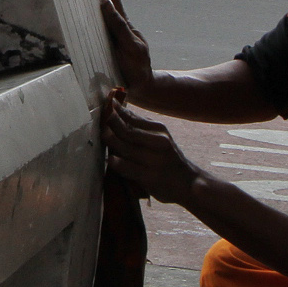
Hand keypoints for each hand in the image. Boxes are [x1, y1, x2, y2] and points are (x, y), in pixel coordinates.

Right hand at [90, 0, 153, 96]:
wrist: (142, 88)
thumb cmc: (138, 69)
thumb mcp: (132, 48)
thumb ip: (120, 28)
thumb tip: (105, 3)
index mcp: (122, 22)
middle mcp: (115, 24)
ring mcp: (110, 33)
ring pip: (98, 9)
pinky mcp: (104, 44)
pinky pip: (93, 24)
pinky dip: (85, 13)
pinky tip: (74, 11)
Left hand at [101, 92, 202, 207]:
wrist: (189, 183)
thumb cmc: (169, 159)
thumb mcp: (160, 138)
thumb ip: (141, 126)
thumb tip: (118, 109)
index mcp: (159, 129)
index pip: (131, 117)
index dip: (114, 110)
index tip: (103, 104)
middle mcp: (158, 141)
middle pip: (126, 130)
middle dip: (109, 124)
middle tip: (98, 120)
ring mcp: (154, 159)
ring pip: (125, 147)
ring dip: (110, 141)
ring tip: (101, 136)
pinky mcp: (150, 177)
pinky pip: (128, 167)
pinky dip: (117, 163)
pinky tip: (110, 159)